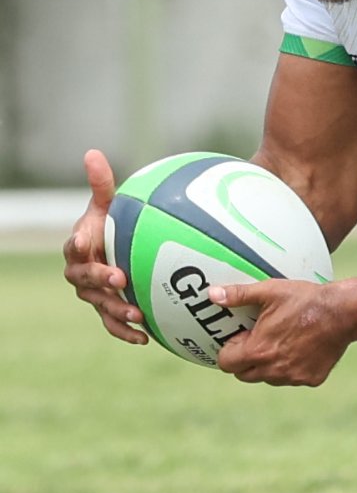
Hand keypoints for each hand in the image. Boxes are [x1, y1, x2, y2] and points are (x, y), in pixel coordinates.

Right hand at [64, 150, 148, 345]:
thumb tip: (92, 153)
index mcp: (79, 247)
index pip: (74, 246)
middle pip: (84, 279)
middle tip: (118, 277)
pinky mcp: (108, 311)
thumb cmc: (111, 226)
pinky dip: (126, 332)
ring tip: (137, 313)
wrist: (118, 252)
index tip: (84, 240)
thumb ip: (102, 185)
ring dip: (116, 310)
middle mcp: (81, 273)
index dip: (78, 244)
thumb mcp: (108, 205)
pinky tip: (145, 339)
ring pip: (100, 305)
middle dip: (99, 279)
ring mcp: (94, 295)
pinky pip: (114, 324)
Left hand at [211, 279, 354, 385]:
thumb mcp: (270, 291)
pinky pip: (293, 378)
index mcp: (257, 351)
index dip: (229, 350)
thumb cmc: (306, 300)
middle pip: (244, 375)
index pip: (226, 363)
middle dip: (245, 361)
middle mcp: (272, 370)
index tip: (241, 336)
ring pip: (268, 378)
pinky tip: (303, 349)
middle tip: (258, 341)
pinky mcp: (311, 379)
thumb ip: (239, 295)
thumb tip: (212, 295)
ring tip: (282, 343)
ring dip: (268, 366)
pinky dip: (293, 368)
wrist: (345, 313)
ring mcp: (293, 377)